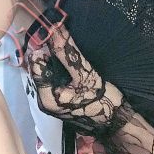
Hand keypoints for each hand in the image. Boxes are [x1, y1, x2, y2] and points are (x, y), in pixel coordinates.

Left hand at [24, 20, 153, 153]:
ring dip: (56, 60)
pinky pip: (55, 81)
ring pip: (48, 74)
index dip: (43, 47)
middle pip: (40, 70)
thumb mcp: (85, 74)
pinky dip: (61, 70)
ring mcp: (52, 103)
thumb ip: (67, 53)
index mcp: (47, 97)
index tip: (54, 32)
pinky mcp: (60, 102)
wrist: (118, 123)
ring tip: (67, 48)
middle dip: (49, 53)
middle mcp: (44, 102)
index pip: (35, 65)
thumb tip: (54, 30)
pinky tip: (71, 64)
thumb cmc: (103, 101)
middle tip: (62, 38)